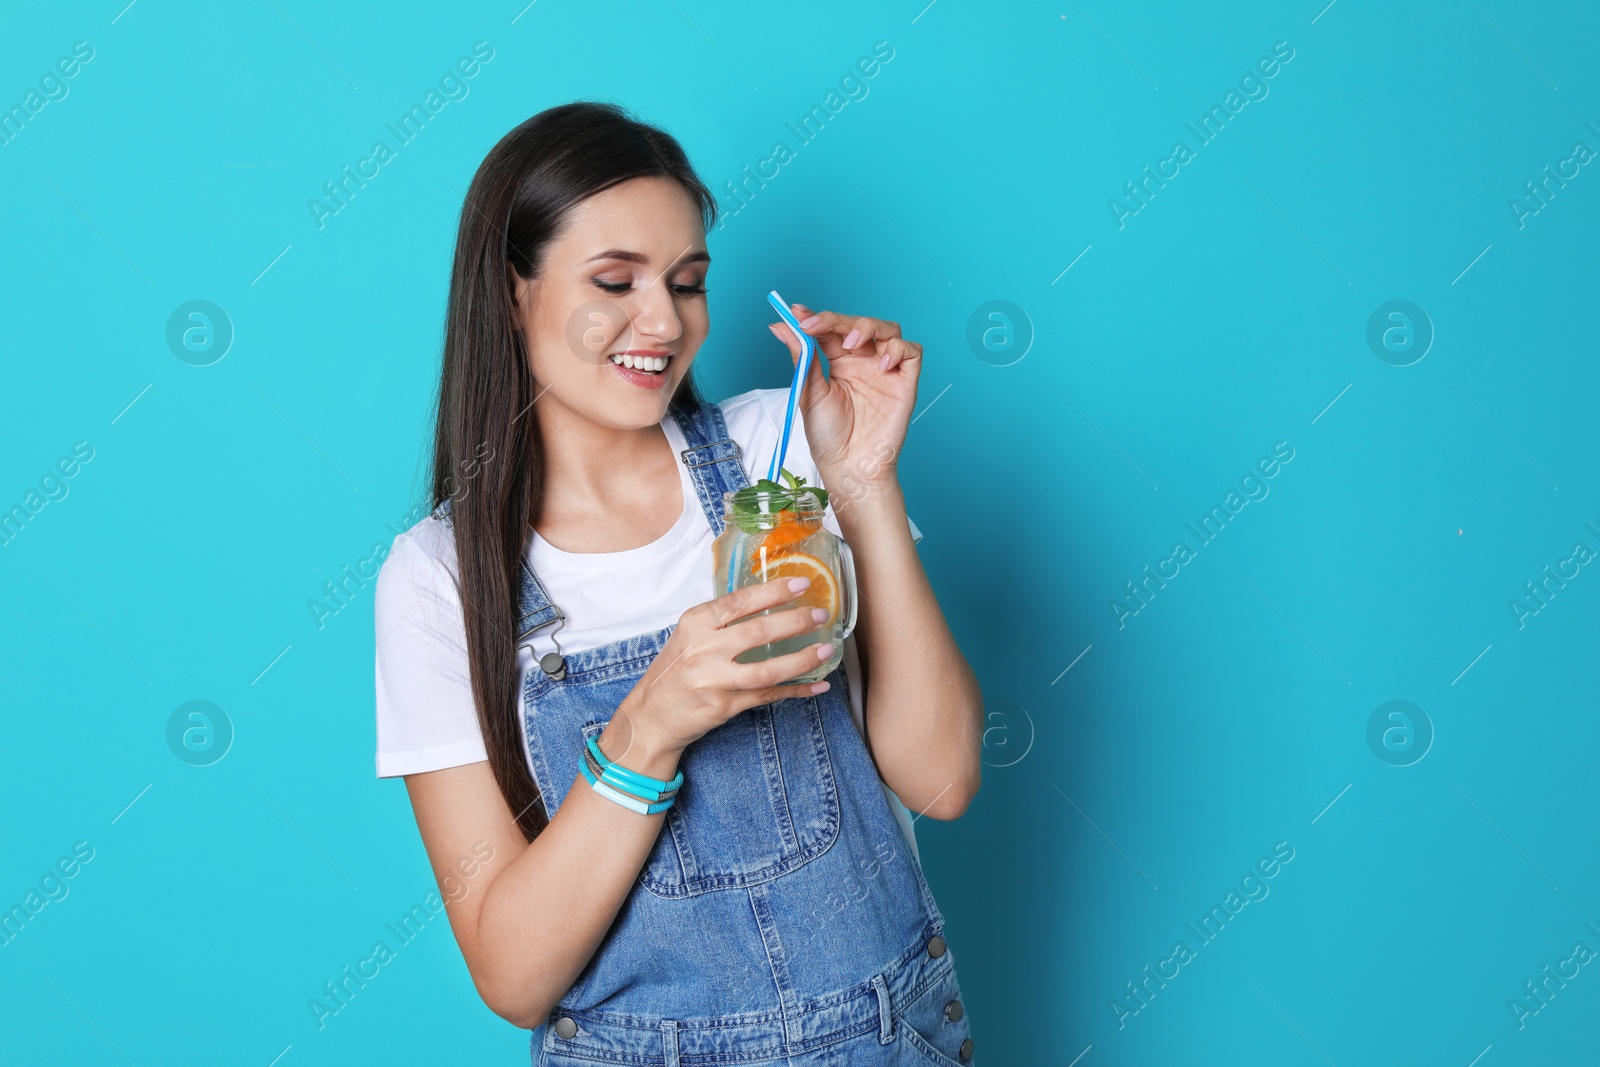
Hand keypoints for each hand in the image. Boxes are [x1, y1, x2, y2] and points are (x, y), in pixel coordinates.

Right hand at [605, 576, 836, 766]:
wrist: (650, 716)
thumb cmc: (674, 672)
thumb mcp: (689, 636)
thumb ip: (721, 621)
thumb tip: (770, 603)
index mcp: (696, 622)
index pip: (741, 600)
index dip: (775, 591)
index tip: (801, 584)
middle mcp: (704, 648)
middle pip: (760, 632)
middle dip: (797, 622)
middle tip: (822, 615)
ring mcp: (715, 679)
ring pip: (769, 668)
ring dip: (803, 659)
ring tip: (827, 650)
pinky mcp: (724, 705)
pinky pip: (768, 695)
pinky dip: (796, 691)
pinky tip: (817, 686)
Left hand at [766, 304, 921, 488]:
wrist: (848, 466)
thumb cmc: (829, 436)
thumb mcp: (809, 391)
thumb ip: (801, 356)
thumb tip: (780, 325)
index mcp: (841, 362)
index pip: (832, 329)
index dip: (817, 317)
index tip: (797, 313)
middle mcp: (865, 362)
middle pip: (860, 323)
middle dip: (838, 320)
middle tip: (817, 326)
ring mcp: (886, 370)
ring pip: (888, 329)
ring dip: (869, 327)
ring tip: (851, 344)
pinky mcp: (905, 382)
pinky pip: (911, 352)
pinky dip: (897, 349)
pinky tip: (880, 364)